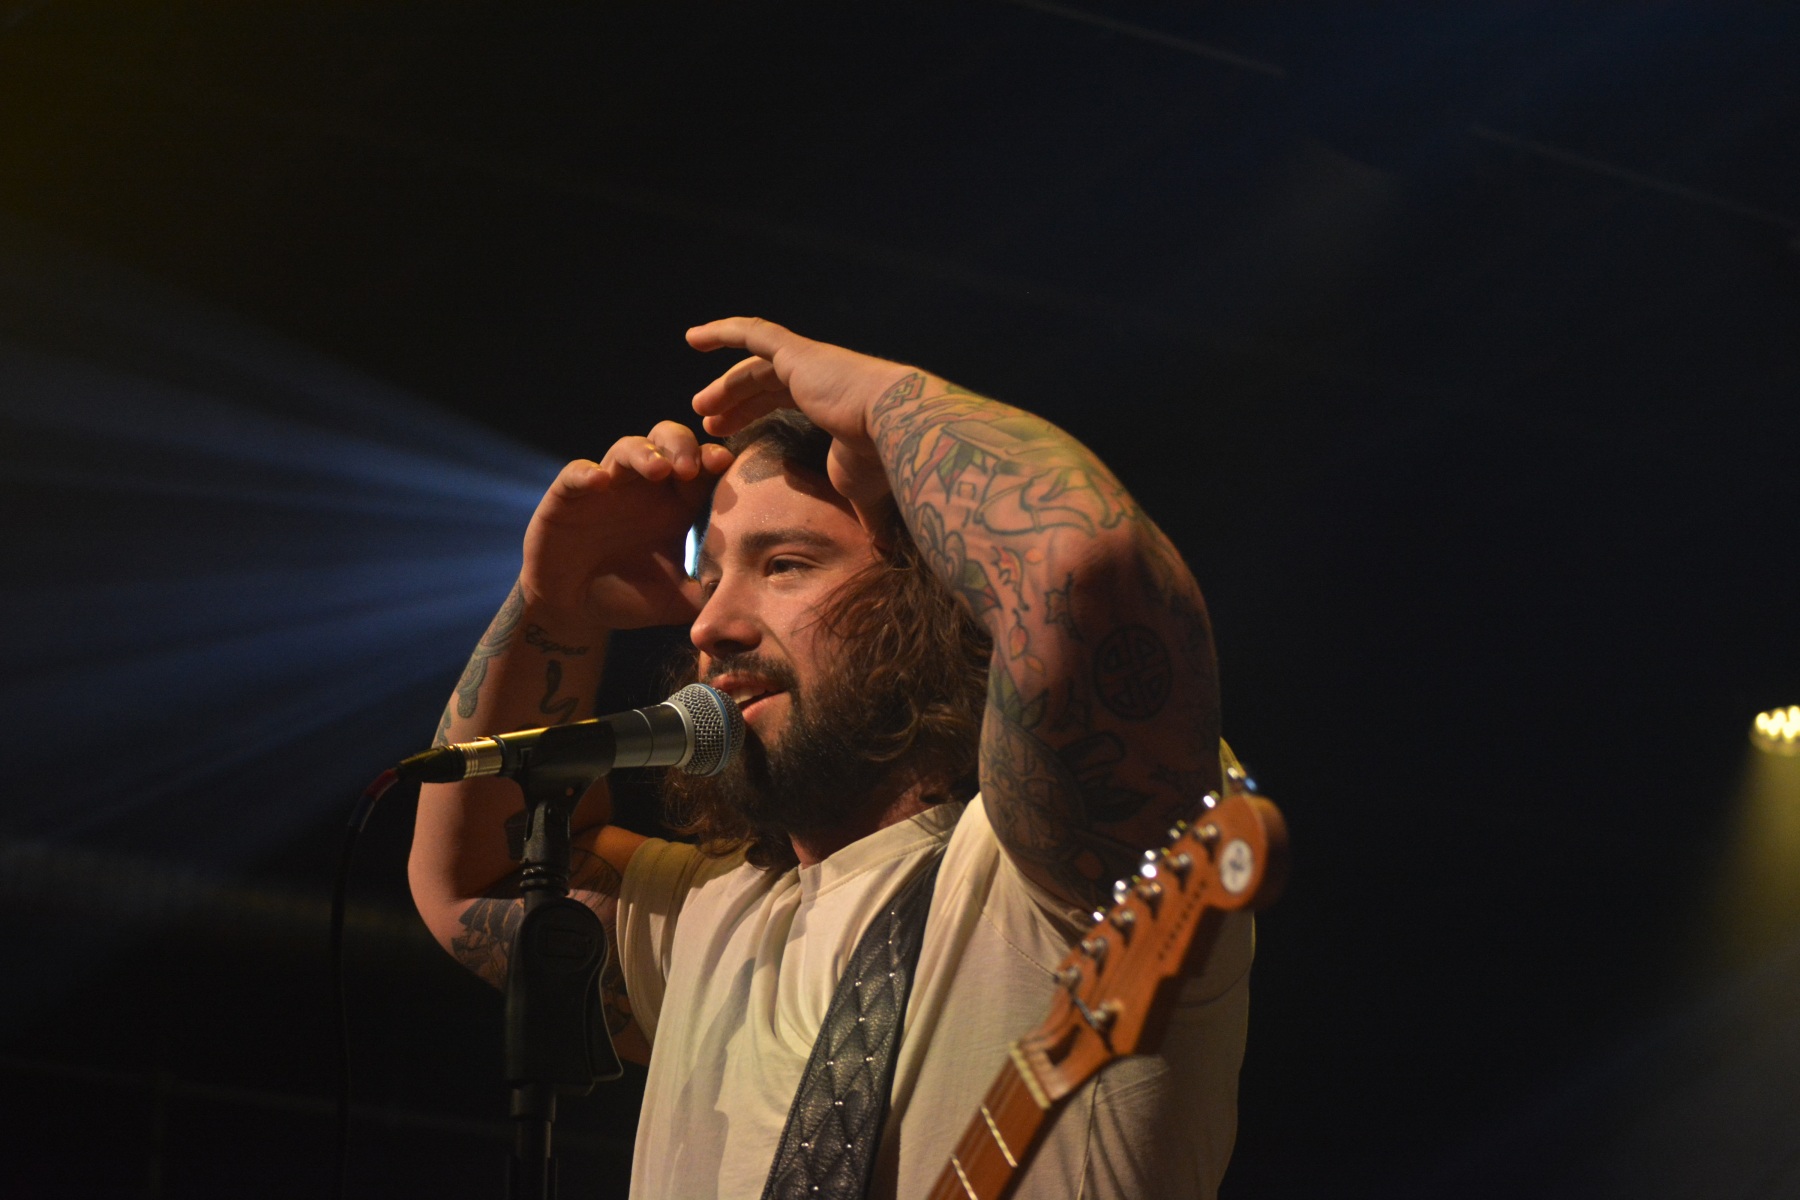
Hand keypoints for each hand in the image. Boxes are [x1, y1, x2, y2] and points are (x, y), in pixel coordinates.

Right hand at [520, 421, 732, 631]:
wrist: (574, 608)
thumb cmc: (628, 596)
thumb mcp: (675, 602)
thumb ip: (709, 601)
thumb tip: (749, 616)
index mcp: (676, 504)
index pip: (701, 468)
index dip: (713, 459)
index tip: (726, 462)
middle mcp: (644, 487)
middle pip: (668, 441)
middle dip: (683, 445)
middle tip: (692, 467)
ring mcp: (607, 486)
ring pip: (627, 448)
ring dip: (645, 452)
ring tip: (659, 468)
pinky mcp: (568, 496)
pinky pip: (577, 473)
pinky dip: (588, 473)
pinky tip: (600, 481)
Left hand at [686, 317, 911, 529]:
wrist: (897, 427)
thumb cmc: (881, 461)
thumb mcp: (860, 492)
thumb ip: (863, 515)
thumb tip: (882, 557)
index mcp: (831, 401)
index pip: (784, 399)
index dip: (754, 414)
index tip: (726, 436)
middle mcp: (820, 375)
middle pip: (765, 383)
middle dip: (735, 402)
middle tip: (708, 424)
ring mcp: (807, 360)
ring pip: (754, 367)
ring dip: (725, 386)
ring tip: (699, 408)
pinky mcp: (796, 352)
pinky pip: (753, 333)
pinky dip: (723, 331)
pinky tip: (692, 338)